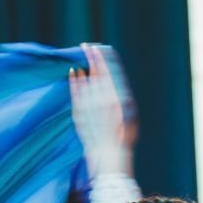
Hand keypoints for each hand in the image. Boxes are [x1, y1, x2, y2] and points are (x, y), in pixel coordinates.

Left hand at [70, 44, 134, 177]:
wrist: (110, 156)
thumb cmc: (123, 138)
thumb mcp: (129, 116)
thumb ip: (121, 98)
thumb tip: (113, 83)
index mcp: (116, 100)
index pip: (108, 73)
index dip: (102, 60)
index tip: (98, 49)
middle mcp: (102, 101)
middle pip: (95, 73)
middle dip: (91, 58)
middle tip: (86, 46)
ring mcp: (89, 107)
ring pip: (85, 81)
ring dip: (83, 67)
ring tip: (81, 55)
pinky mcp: (80, 115)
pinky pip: (75, 93)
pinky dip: (74, 82)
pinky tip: (73, 72)